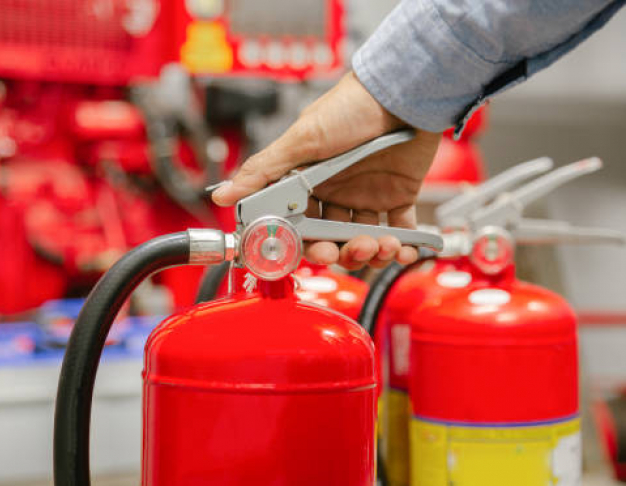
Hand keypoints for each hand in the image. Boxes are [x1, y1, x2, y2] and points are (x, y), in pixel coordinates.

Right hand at [212, 73, 440, 268]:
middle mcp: (335, 193)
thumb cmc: (351, 106)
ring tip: (385, 245)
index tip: (315, 253)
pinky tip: (407, 248)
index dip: (305, 244)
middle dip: (343, 251)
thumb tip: (222, 195)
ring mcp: (366, 195)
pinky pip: (400, 228)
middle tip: (354, 249)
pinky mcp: (398, 194)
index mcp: (308, 183)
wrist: (402, 89)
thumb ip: (264, 171)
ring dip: (374, 251)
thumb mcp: (302, 139)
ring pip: (364, 238)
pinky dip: (405, 244)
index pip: (299, 226)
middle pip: (332, 238)